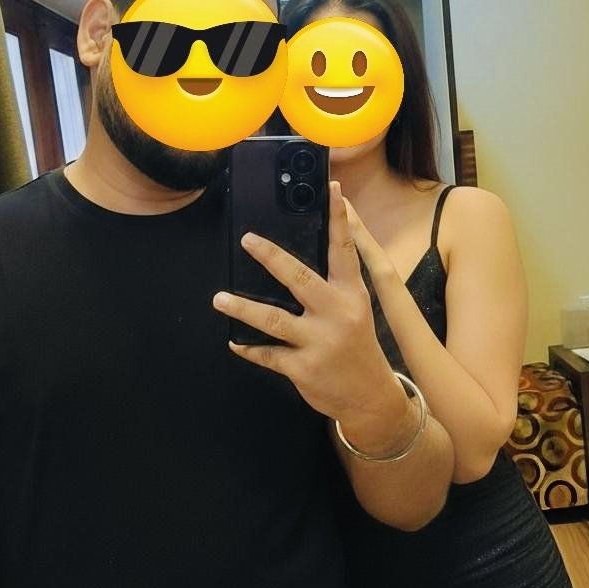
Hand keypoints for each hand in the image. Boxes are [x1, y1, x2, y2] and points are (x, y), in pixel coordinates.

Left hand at [212, 181, 394, 422]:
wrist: (370, 397)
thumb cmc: (357, 345)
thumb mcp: (356, 309)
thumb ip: (335, 282)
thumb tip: (305, 250)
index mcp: (351, 294)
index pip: (344, 250)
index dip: (338, 219)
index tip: (333, 190)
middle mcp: (336, 314)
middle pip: (299, 278)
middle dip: (271, 257)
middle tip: (247, 240)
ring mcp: (318, 341)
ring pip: (272, 319)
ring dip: (242, 307)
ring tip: (219, 298)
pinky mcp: (303, 367)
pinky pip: (267, 354)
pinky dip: (247, 347)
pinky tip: (233, 340)